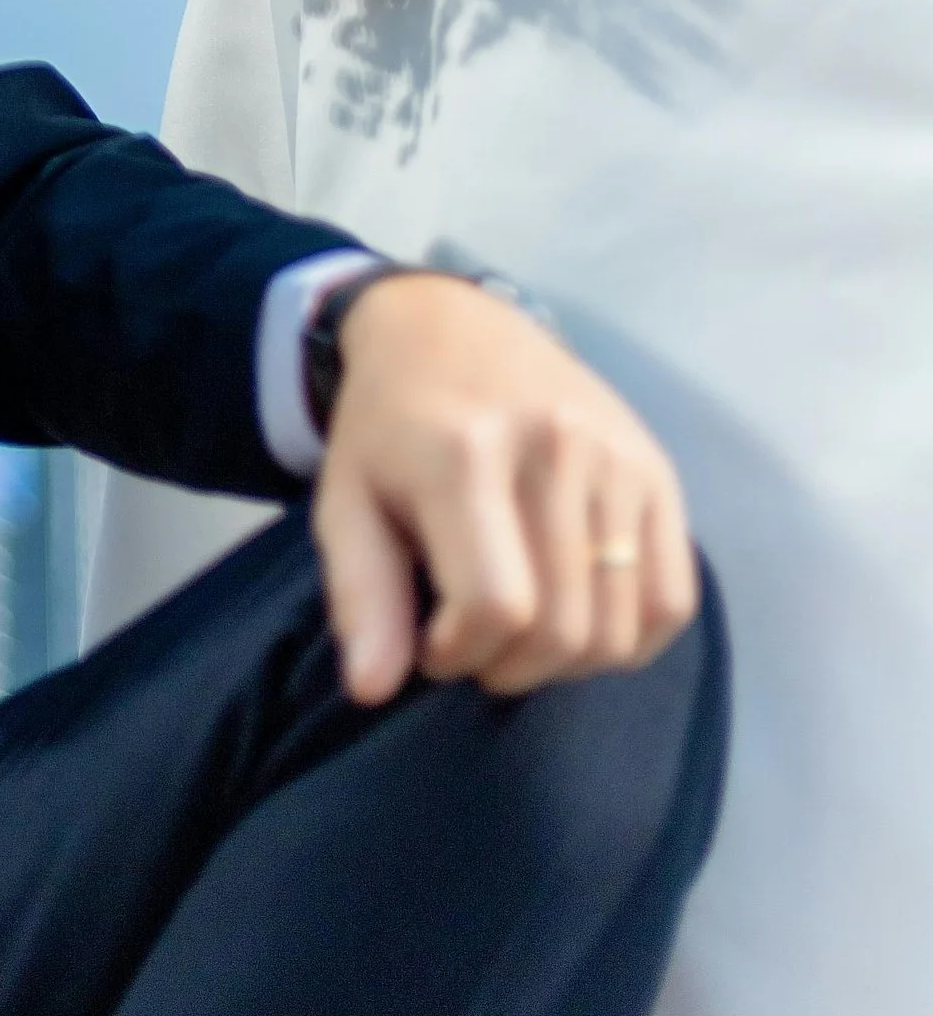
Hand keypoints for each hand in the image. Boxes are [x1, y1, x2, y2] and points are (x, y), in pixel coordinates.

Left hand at [314, 272, 698, 706]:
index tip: (431, 642)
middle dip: (510, 666)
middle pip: (564, 628)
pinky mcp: (656, 469)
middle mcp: (555, 447)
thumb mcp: (346, 499)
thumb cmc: (389, 426)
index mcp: (467, 451)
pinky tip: (576, 617)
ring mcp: (616, 456)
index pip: (498, 606)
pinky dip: (629, 639)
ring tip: (520, 629)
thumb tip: (372, 691)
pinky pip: (670, 600)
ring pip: (619, 628)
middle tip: (474, 643)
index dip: (461, 654)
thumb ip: (360, 595)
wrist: (449, 324)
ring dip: (566, 663)